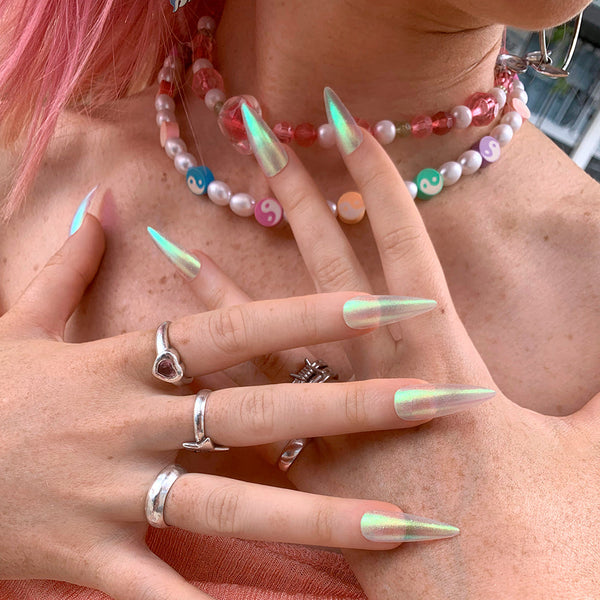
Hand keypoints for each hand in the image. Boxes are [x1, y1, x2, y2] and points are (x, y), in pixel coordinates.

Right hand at [0, 206, 477, 599]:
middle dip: (349, 406)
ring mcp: (115, 495)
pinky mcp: (91, 558)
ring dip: (324, 515)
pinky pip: (165, 596)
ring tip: (403, 523)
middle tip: (434, 400)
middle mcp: (131, 424)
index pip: (234, 329)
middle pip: (259, 412)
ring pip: (235, 505)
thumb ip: (70, 263)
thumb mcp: (21, 322)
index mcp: (123, 361)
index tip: (382, 302)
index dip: (308, 313)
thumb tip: (103, 204)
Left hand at [221, 92, 599, 596]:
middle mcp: (368, 377)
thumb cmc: (547, 539)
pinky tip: (171, 352)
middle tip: (255, 134)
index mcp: (437, 360)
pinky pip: (240, 410)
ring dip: (218, 285)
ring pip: (260, 339)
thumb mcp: (590, 449)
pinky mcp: (300, 471)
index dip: (378, 181)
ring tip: (174, 237)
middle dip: (294, 195)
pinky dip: (206, 378)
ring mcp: (325, 423)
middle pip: (323, 267)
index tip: (345, 126)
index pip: (401, 246)